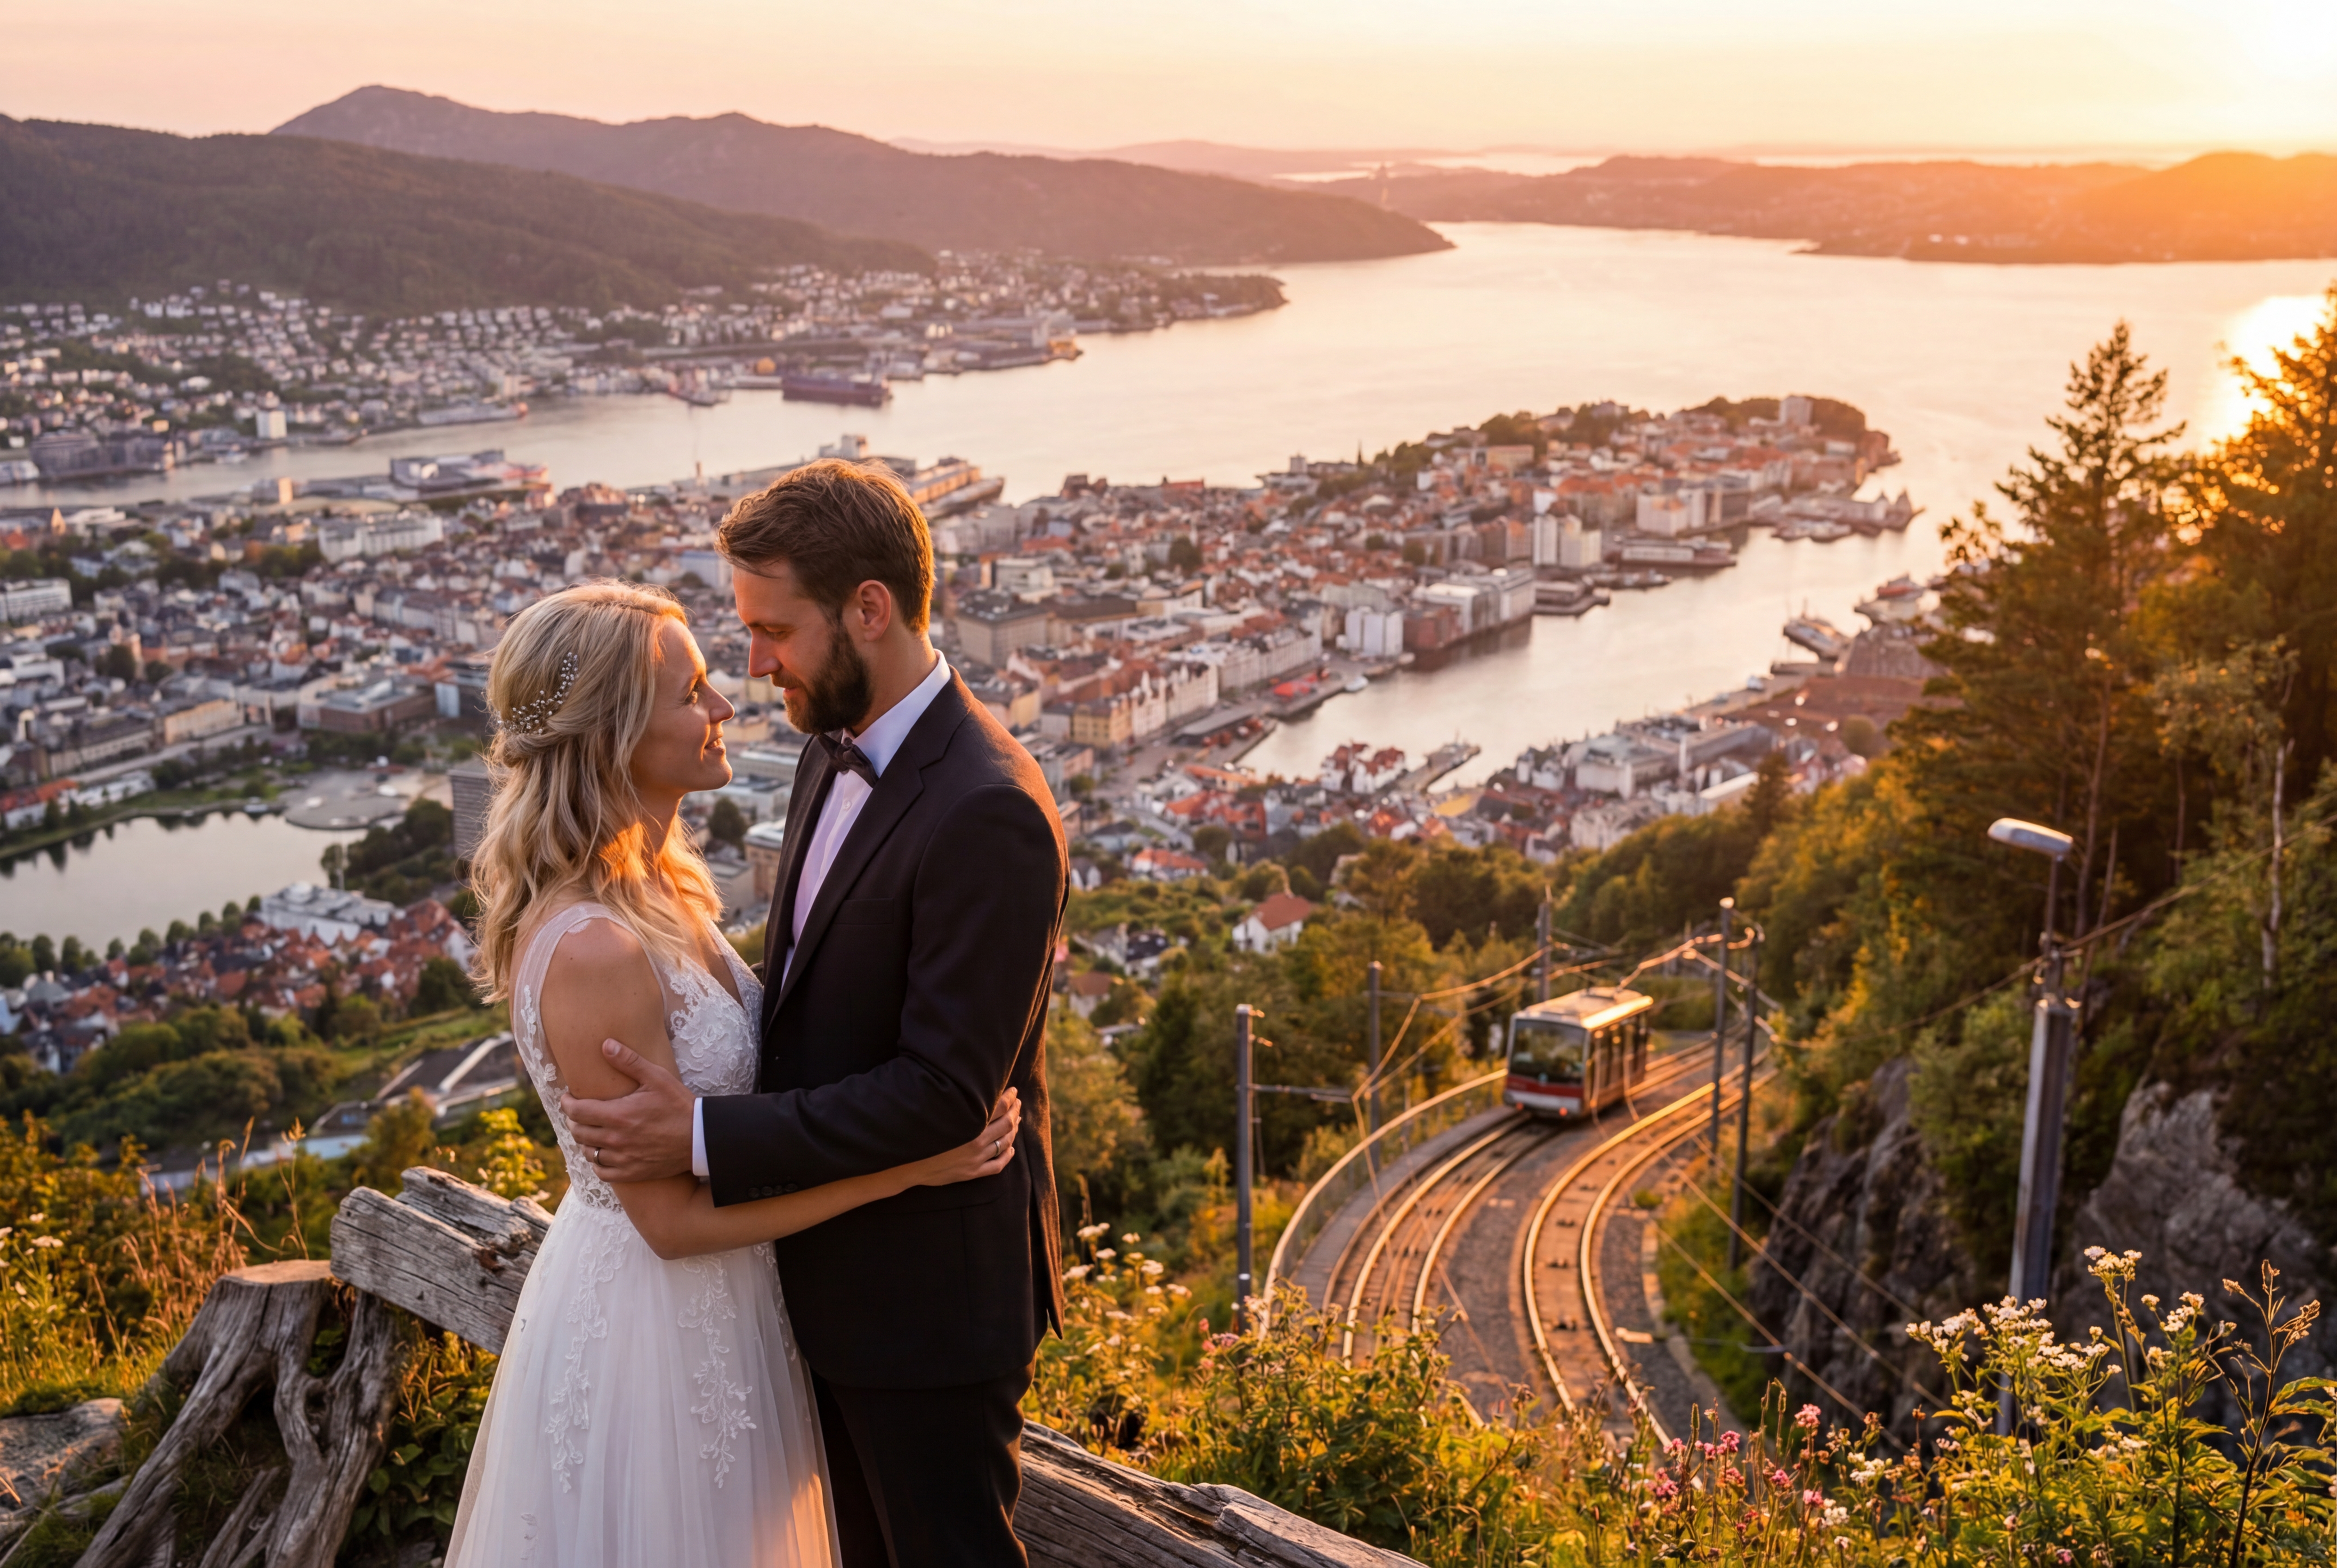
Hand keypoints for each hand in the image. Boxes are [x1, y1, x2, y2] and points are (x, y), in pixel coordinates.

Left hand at [562, 1039, 696, 1183]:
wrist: (701, 1138)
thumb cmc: (679, 1105)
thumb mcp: (657, 1078)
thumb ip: (629, 1061)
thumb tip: (605, 1044)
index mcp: (618, 1115)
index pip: (576, 1112)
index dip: (566, 1104)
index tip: (568, 1098)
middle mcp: (616, 1139)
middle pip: (578, 1132)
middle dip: (574, 1120)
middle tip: (579, 1112)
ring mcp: (623, 1158)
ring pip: (588, 1152)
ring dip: (585, 1141)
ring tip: (591, 1131)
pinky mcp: (631, 1172)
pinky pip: (602, 1172)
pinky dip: (597, 1163)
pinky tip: (602, 1153)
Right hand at [914, 1089, 1021, 1186]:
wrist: (904, 1163)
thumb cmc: (918, 1131)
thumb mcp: (937, 1111)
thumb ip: (956, 1102)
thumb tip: (968, 1087)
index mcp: (968, 1123)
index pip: (997, 1107)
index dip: (1008, 1098)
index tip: (1013, 1091)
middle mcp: (975, 1141)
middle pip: (1005, 1124)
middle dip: (1014, 1111)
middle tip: (1018, 1103)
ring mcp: (974, 1159)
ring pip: (1004, 1143)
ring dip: (1014, 1130)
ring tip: (1017, 1120)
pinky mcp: (971, 1173)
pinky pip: (997, 1166)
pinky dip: (1007, 1156)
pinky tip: (1011, 1149)